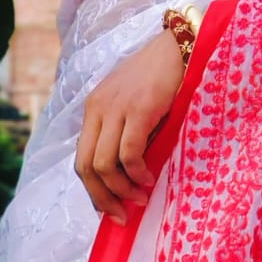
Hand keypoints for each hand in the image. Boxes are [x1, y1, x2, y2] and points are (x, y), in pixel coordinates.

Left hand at [74, 28, 186, 223]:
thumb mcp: (133, 104)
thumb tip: (128, 177)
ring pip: (103, 165)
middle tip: (122, 215)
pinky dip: (137, 173)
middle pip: (85, 167)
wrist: (181, 46)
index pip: (81, 158)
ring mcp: (116, 108)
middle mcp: (98, 108)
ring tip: (140, 198)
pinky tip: (148, 178)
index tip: (110, 209)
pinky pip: (129, 154)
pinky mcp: (138, 109)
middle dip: (102, 198)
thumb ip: (124, 132)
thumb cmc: (162, 77)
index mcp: (94, 108)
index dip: (92, 190)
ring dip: (121, 190)